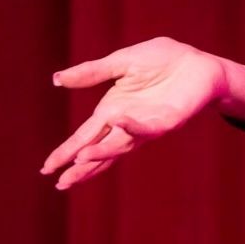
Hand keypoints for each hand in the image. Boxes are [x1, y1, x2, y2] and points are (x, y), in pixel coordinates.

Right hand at [40, 36, 224, 190]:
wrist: (198, 62)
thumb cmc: (162, 61)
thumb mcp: (121, 62)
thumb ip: (92, 73)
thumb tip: (56, 79)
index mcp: (112, 111)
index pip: (84, 137)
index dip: (66, 152)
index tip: (46, 168)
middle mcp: (127, 124)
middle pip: (99, 150)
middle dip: (80, 166)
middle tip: (60, 182)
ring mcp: (147, 125)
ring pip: (121, 145)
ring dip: (102, 153)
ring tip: (80, 160)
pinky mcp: (169, 121)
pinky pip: (149, 127)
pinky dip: (133, 127)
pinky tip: (118, 122)